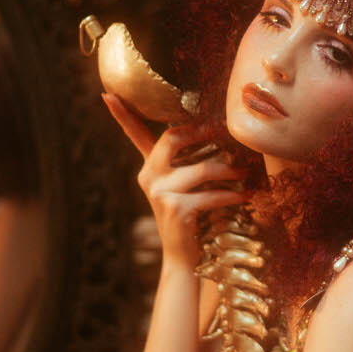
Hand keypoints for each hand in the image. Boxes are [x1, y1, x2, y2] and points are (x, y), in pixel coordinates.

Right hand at [102, 94, 248, 269]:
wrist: (183, 257)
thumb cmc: (191, 219)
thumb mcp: (186, 187)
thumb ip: (190, 164)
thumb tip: (217, 138)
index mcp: (150, 168)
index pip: (135, 135)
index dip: (122, 115)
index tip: (106, 94)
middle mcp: (149, 177)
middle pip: (172, 138)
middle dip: (200, 132)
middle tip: (223, 133)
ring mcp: (160, 193)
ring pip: (201, 168)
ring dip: (229, 170)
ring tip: (245, 173)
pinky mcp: (176, 208)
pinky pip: (211, 193)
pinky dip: (232, 195)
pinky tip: (246, 195)